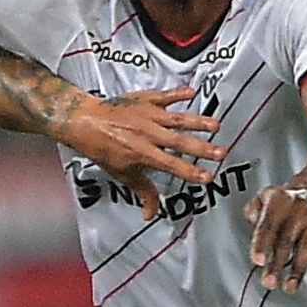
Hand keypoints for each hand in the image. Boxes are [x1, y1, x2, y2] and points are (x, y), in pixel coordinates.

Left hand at [62, 88, 222, 221]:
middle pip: (179, 142)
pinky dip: (177, 93)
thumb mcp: (122, 174)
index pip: (171, 165)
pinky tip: (193, 92)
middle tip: (222, 152)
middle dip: (202, 148)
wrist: (85, 122)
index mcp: (142, 153)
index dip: (190, 172)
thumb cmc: (103, 149)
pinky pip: (164, 96)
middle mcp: (147, 134)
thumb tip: (150, 214)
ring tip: (216, 125)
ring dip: (197, 122)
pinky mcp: (145, 100)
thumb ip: (143, 192)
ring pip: (176, 119)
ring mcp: (147, 115)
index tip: (208, 176)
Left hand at [246, 183, 306, 292]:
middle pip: (286, 240)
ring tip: (290, 287)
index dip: (262, 243)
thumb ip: (253, 210)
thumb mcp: (264, 197)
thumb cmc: (285, 201)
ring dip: (299, 269)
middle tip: (269, 282)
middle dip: (277, 264)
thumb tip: (252, 226)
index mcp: (278, 202)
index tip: (258, 260)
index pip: (268, 225)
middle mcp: (298, 210)